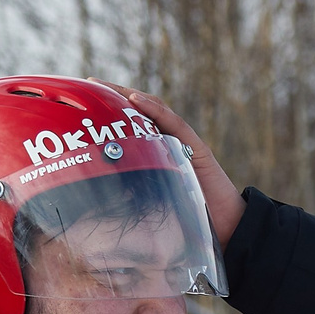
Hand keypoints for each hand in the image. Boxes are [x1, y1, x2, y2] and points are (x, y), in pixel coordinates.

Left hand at [105, 86, 243, 246]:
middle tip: (89, 83)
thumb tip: (96, 196)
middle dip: (116, 94)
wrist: (228, 230)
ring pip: (156, 109)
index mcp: (158, 154)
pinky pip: (175, 124)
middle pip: (142, 109)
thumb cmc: (190, 223)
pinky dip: (155, 109)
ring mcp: (184, 143)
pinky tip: (135, 99)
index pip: (134, 123)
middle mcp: (170, 143)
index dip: (111, 109)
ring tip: (106, 85)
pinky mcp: (198, 148)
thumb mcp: (152, 206)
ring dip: (130, 95)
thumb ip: (132, 195)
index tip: (85, 98)